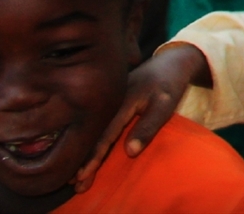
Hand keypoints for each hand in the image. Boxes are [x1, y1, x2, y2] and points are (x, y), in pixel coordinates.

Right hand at [72, 44, 208, 193]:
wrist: (171, 61)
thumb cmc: (170, 83)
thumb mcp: (165, 105)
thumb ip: (148, 127)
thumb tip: (129, 152)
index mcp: (122, 99)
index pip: (105, 133)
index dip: (94, 156)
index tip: (83, 174)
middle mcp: (112, 99)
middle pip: (94, 133)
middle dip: (83, 158)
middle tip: (73, 182)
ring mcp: (110, 99)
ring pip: (95, 129)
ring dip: (85, 151)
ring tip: (73, 174)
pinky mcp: (112, 100)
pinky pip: (100, 123)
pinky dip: (92, 139)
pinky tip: (85, 152)